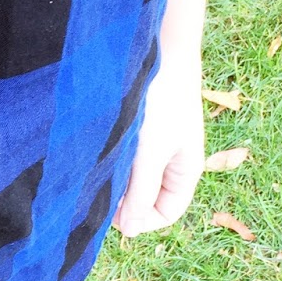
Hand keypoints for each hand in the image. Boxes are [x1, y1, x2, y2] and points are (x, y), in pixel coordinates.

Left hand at [111, 45, 203, 235]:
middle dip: (124, 200)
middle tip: (97, 191)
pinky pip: (125, 156)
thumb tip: (130, 232)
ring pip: (133, 178)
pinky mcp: (139, 128)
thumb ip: (141, 192)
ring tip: (95, 170)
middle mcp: (172, 161)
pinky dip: (111, 160)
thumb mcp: (150, 152)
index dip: (139, 220)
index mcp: (186, 171)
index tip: (110, 213)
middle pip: (147, 198)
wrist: (160, 49)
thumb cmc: (162, 101)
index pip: (165, 214)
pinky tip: (95, 152)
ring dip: (115, 179)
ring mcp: (156, 144)